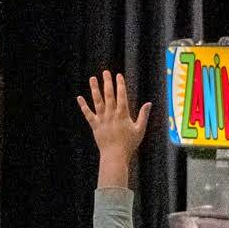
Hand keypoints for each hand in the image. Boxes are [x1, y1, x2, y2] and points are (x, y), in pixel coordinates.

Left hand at [76, 71, 150, 186]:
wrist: (115, 156)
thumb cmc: (129, 144)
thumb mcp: (140, 130)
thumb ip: (144, 116)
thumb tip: (149, 103)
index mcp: (123, 115)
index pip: (122, 96)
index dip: (120, 85)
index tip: (118, 75)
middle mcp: (111, 115)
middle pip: (109, 95)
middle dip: (107, 82)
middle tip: (105, 72)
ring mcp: (102, 120)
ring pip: (97, 101)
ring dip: (94, 89)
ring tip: (92, 78)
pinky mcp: (95, 126)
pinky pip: (88, 114)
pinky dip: (83, 106)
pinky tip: (79, 97)